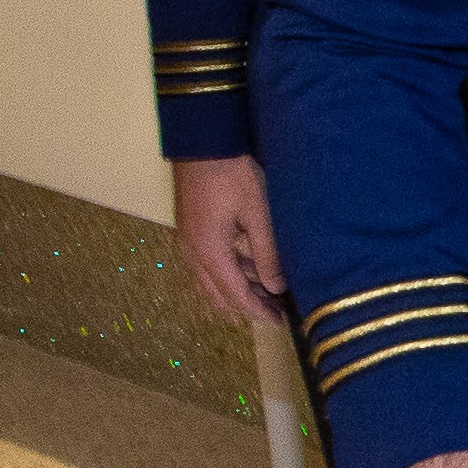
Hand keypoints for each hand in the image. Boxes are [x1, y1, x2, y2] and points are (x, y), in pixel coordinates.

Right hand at [171, 153, 283, 323]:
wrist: (203, 145)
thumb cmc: (232, 175)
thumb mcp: (257, 215)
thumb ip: (267, 253)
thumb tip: (277, 287)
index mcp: (209, 252)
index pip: (234, 295)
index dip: (257, 311)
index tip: (279, 321)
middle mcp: (193, 253)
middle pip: (218, 294)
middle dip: (247, 306)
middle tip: (276, 311)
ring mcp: (189, 243)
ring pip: (212, 281)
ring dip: (238, 289)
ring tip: (269, 292)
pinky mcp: (191, 232)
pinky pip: (209, 265)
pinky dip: (229, 273)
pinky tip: (251, 269)